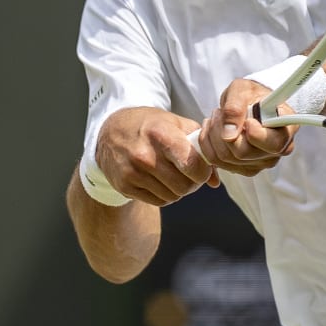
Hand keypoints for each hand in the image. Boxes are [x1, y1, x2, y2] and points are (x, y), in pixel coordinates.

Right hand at [94, 108, 219, 206]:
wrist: (110, 132)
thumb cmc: (149, 125)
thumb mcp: (175, 123)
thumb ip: (200, 146)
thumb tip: (214, 181)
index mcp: (160, 133)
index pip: (191, 165)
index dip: (203, 171)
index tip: (201, 168)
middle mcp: (144, 154)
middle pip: (184, 186)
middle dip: (192, 183)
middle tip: (189, 174)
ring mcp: (132, 172)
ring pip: (173, 197)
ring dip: (178, 190)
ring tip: (173, 175)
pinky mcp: (124, 186)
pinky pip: (158, 202)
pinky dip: (164, 195)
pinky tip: (159, 180)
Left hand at [199, 79, 294, 177]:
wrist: (247, 103)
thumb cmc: (250, 95)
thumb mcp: (242, 89)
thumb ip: (235, 107)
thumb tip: (229, 135)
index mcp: (286, 129)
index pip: (274, 143)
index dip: (255, 134)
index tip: (247, 120)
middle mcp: (277, 150)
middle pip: (243, 152)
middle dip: (223, 130)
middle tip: (219, 112)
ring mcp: (261, 162)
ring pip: (226, 158)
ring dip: (213, 135)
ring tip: (217, 117)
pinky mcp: (244, 168)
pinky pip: (217, 162)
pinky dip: (208, 144)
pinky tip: (213, 130)